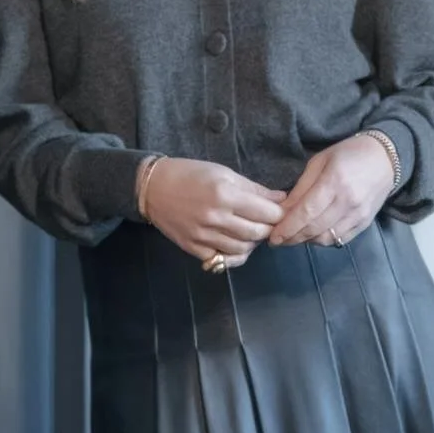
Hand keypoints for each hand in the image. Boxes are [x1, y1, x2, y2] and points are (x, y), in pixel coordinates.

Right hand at [142, 157, 285, 267]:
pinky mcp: (193, 248)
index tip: (280, 212)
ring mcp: (203, 236)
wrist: (152, 188)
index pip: (266, 213)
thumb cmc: (190, 174)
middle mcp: (216, 218)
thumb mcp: (223, 173)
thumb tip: (281, 199)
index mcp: (225, 195)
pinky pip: (221, 259)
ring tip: (251, 232)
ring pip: (242, 249)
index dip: (279, 214)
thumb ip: (254, 189)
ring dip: (252, 243)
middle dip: (268, 229)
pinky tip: (233, 242)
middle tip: (268, 223)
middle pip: (257, 233)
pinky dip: (233, 254)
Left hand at [269, 134, 397, 248]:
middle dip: (292, 237)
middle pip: (314, 228)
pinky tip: (312, 235)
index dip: (288, 227)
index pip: (306, 212)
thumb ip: (301, 187)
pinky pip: (339, 240)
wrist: (385, 158)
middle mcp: (348, 201)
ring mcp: (358, 215)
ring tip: (293, 237)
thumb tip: (283, 211)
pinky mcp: (365, 223)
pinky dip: (322, 240)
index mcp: (334, 181)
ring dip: (306, 241)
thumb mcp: (319, 161)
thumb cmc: (348, 154)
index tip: (273, 236)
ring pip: (326, 238)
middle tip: (277, 240)